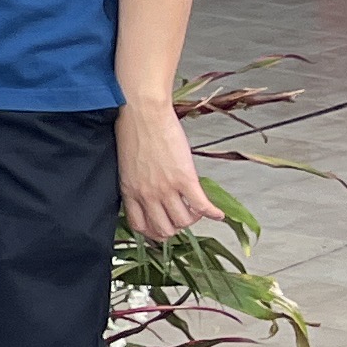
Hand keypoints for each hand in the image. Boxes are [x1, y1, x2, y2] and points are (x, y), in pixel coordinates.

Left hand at [116, 98, 215, 240]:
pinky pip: (201, 206)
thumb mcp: (128, 165)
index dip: (154, 233)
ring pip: (184, 222)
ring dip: (194, 219)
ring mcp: (166, 188)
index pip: (140, 226)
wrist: (142, 114)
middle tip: (183, 218)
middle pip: (165, 229)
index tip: (163, 229)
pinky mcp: (185, 179)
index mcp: (130, 192)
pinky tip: (218, 214)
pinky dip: (213, 213)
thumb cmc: (133, 133)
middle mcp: (147, 195)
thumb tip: (147, 193)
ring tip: (197, 209)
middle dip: (176, 227)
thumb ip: (136, 183)